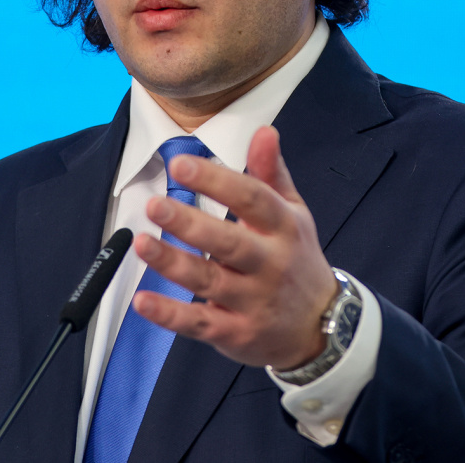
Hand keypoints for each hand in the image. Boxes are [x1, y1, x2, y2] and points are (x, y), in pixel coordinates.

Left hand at [132, 125, 339, 369]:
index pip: (251, 199)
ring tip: (141, 243)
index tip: (180, 164)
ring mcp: (252, 301)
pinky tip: (143, 300)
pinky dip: (170, 315)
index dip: (216, 180)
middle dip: (190, 224)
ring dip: (173, 263)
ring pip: (209, 281)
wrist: (323, 328)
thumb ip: (271, 173)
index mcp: (283, 228)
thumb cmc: (298, 260)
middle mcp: (270, 264)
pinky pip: (198, 324)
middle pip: (229, 242)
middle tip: (154, 206)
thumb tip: (264, 131)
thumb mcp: (294, 214)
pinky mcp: (235, 333)